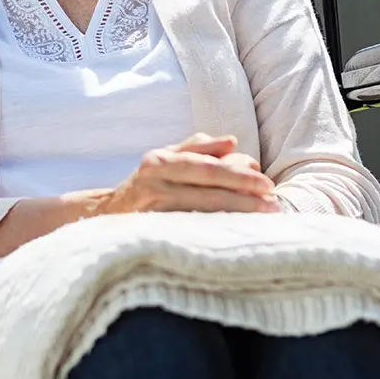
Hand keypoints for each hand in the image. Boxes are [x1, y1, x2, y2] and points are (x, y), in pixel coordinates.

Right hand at [98, 133, 279, 216]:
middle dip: (244, 197)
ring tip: (263, 220)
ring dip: (235, 216)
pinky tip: (234, 236)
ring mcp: (151, 210)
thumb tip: (232, 142)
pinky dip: (214, 233)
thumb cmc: (147, 184)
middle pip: (207, 190)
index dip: (239, 175)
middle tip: (274, 205)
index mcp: (160, 161)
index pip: (207, 166)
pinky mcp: (151, 234)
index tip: (267, 184)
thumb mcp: (166, 159)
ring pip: (201, 213)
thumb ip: (198, 148)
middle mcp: (154, 182)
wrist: (106, 216)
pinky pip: (188, 232)